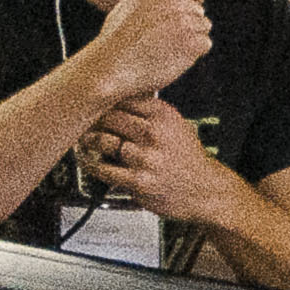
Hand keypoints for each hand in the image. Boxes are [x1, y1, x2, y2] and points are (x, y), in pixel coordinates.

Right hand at [79, 0, 213, 103]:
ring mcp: (184, 20)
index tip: (197, 0)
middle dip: (188, 23)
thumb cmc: (117, 40)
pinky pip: (205, 44)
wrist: (110, 67)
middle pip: (198, 9)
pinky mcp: (192, 42)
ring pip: (203, 26)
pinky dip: (194, 52)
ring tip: (165, 48)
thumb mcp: (131, 5)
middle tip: (166, 39)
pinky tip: (172, 57)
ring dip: (191, 38)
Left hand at [82, 94, 230, 223]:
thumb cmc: (187, 160)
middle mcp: (155, 134)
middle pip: (109, 117)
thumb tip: (117, 97)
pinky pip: (104, 169)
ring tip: (85, 141)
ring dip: (90, 142)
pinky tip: (88, 162)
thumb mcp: (176, 125)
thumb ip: (149, 111)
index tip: (95, 104)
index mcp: (164, 115)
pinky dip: (91, 165)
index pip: (124, 98)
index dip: (105, 100)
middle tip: (84, 123)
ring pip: (104, 141)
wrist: (205, 191)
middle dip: (93, 120)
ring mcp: (147, 158)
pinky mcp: (139, 181)